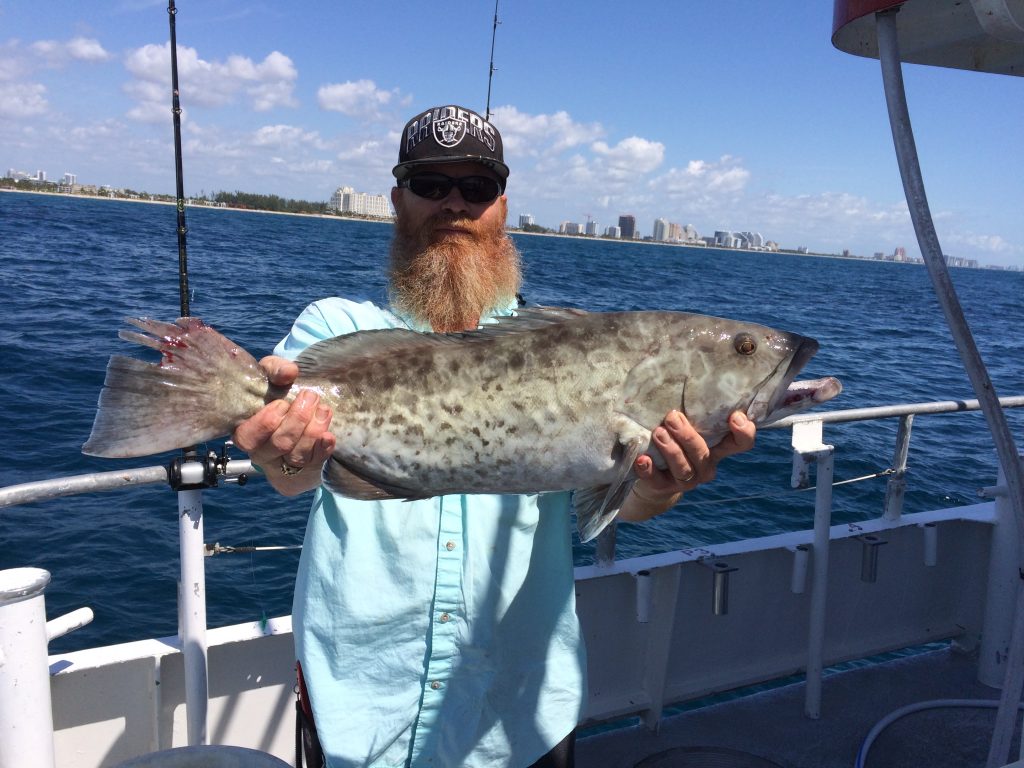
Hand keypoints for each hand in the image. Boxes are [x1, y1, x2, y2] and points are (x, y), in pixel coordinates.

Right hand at [232, 356, 335, 494]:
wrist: (294, 410)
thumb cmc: (276, 394)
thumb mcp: (270, 377)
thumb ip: (275, 370)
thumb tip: (288, 373)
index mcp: (246, 432)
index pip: (248, 437)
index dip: (266, 422)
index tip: (282, 404)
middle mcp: (263, 453)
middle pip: (280, 444)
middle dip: (297, 419)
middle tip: (310, 397)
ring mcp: (286, 463)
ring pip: (298, 456)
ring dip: (313, 432)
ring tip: (324, 410)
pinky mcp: (307, 467)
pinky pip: (316, 463)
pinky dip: (323, 449)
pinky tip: (329, 436)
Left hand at [619, 410, 755, 521]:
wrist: (654, 479)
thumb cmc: (674, 441)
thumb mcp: (687, 426)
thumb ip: (692, 411)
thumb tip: (684, 373)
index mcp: (717, 448)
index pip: (741, 443)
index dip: (744, 432)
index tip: (735, 416)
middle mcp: (705, 466)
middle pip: (704, 454)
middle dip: (688, 435)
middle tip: (672, 417)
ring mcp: (686, 480)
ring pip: (683, 468)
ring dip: (671, 450)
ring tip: (658, 433)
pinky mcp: (664, 488)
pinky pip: (657, 481)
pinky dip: (649, 470)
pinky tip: (642, 459)